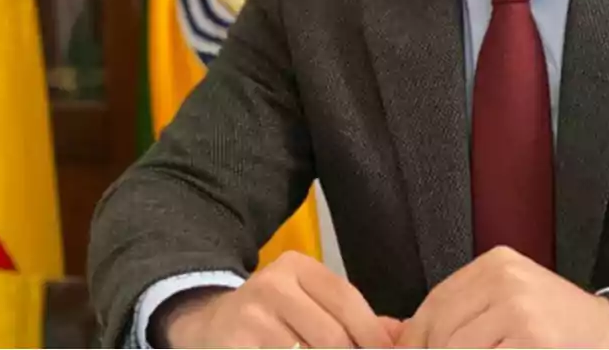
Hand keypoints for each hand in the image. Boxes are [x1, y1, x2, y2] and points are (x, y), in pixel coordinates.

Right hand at [156, 251, 404, 347]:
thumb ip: (353, 317)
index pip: (348, 300)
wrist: (207, 325)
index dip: (373, 336)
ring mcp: (252, 316)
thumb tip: (401, 335)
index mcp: (296, 266)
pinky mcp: (238, 344)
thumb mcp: (307, 301)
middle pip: (333, 336)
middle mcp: (272, 284)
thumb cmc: (271, 316)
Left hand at [397, 246, 608, 348]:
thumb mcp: (508, 301)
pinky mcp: (533, 338)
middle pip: (442, 327)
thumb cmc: (554, 325)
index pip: (436, 303)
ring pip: (458, 347)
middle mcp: (505, 279)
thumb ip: (462, 313)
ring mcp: (520, 308)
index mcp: (495, 264)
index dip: (415, 338)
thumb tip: (401, 338)